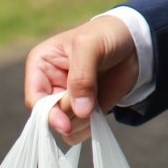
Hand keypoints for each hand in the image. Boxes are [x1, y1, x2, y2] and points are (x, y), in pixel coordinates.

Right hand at [24, 16, 138, 144]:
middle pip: (50, 117)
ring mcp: (66, 100)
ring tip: (98, 98)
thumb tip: (80, 111)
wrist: (133, 43)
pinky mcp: (84, 111)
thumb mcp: (90, 46)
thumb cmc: (106, 35)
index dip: (47, 114)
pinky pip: (80, 132)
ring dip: (84, 120)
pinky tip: (101, 108)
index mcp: (40, 65)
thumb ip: (82, 76)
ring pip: (66, 128)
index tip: (66, 124)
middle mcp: (49, 86)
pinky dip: (92, 126)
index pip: (34, 99)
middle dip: (72, 113)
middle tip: (91, 97)